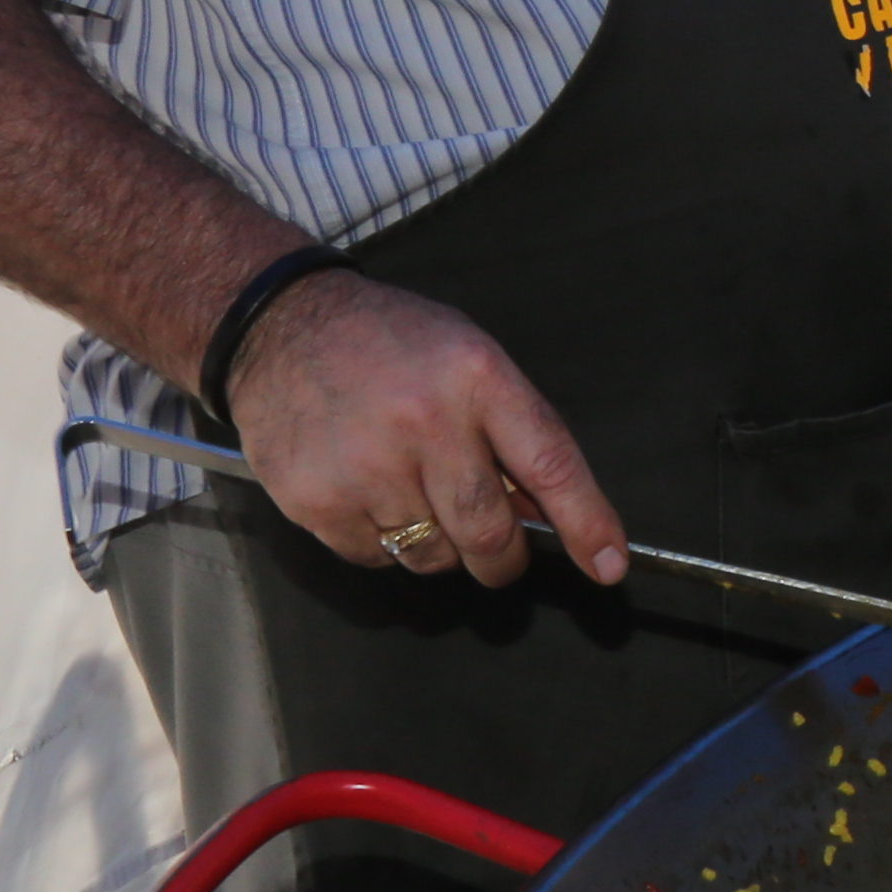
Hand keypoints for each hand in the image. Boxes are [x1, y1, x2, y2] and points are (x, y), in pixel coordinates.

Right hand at [225, 269, 627, 587]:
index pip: (550, 465)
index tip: (609, 565)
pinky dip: (384, 545)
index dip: (586, 523)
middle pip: (488, 531)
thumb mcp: (469, 359)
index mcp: (478, 378)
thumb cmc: (392, 343)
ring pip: (431, 555)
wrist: (282, 326)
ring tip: (415, 494)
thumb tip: (540, 513)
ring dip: (439, 546)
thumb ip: (510, 431)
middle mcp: (424, 422)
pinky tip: (369, 493)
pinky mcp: (316, 499)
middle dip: (504, 557)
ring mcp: (365, 465)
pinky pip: (375, 558)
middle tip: (500, 553)